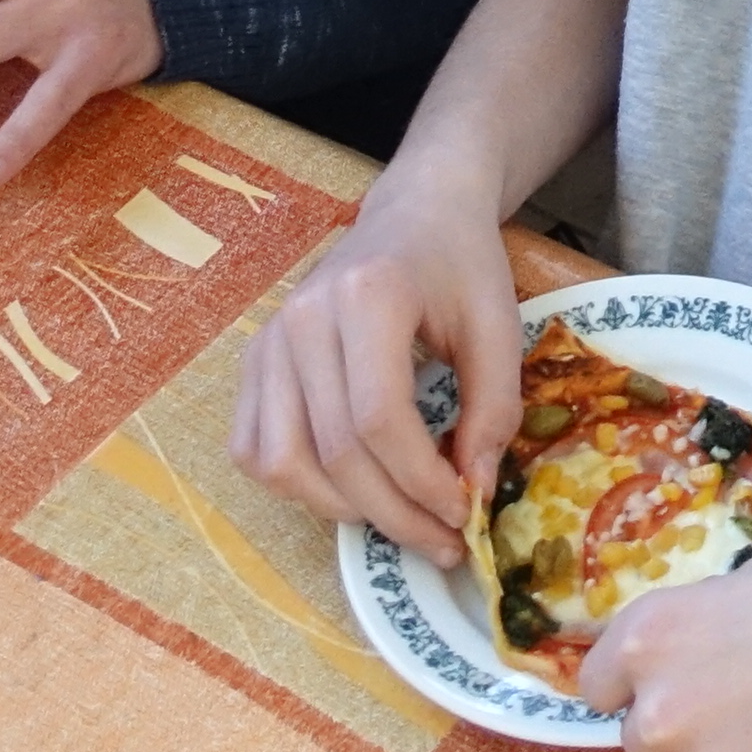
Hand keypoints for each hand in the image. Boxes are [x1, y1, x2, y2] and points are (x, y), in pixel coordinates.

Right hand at [232, 181, 520, 564]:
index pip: (378, 418)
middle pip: (333, 450)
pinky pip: (253, 449)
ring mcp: (268, 340)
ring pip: (283, 461)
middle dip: (393, 512)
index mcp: (367, 296)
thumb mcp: (498, 325)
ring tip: (399, 518)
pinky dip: (296, 486)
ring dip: (343, 510)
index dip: (420, 480)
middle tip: (443, 541)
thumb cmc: (460, 264)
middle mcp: (302, 318)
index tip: (464, 512)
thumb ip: (492, 408)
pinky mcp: (252, 362)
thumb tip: (472, 491)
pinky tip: (348, 488)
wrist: (416, 211)